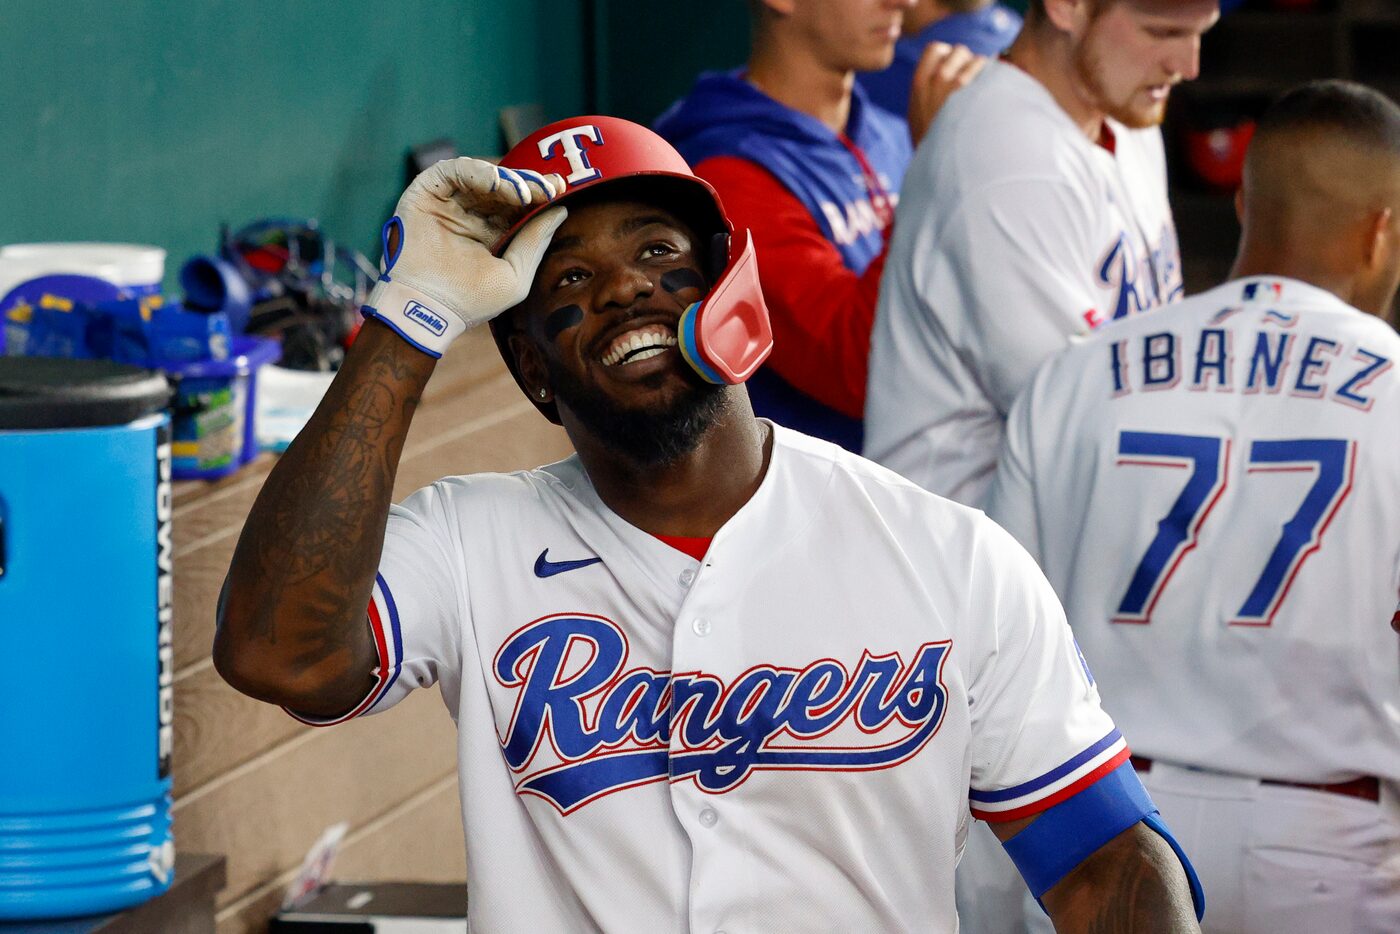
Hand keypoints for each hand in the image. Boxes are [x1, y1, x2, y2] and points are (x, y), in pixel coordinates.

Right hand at [364, 157, 567, 356]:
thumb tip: (561, 211)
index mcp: (490, 233)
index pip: (519, 206)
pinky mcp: (426, 194)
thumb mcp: (515, 275)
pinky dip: (477, 172)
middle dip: (527, 183)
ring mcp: (448, 203)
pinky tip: (497, 184)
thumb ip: (535, 243)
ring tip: (524, 193)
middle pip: (503, 187)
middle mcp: (470, 215)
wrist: (426, 310)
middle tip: (548, 186)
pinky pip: (453, 171)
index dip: (538, 195)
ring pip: (482, 176)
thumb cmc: (470, 302)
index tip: (559, 189)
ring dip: (507, 179)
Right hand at [908, 42, 987, 144]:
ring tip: (983, 94)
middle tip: (972, 85)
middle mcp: (936, 80)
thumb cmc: (932, 145)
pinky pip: (991, 70)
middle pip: (959, 51)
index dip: (947, 55)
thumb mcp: (918, 116)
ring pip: (977, 60)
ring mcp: (956, 86)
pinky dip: (996, 79)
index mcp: (918, 84)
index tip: (953, 71)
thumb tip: (948, 72)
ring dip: (984, 72)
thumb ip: (928, 91)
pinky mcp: (975, 95)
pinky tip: (995, 96)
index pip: (935, 49)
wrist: (940, 168)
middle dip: (968, 62)